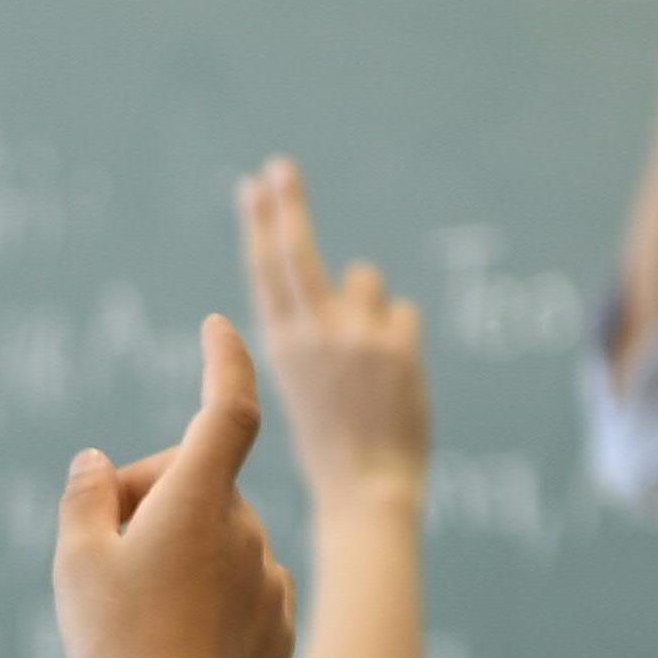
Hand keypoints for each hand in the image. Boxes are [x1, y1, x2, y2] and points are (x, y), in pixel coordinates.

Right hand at [54, 317, 294, 657]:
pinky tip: (180, 638)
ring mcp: (268, 575)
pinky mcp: (279, 621)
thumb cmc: (118, 643)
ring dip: (182, 550)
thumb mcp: (75, 560)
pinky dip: (211, 594)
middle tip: (104, 554)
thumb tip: (98, 462)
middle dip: (154, 498)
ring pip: (220, 536)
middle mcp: (246, 527)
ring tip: (140, 610)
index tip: (217, 329)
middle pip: (200, 481)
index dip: (225, 361)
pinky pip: (241, 584)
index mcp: (200, 496)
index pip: (227, 406)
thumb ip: (85, 496)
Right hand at [237, 157, 425, 512]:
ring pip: (365, 281)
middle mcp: (313, 332)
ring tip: (367, 361)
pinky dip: (400, 340)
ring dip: (368, 305)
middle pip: (296, 250)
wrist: (365, 490)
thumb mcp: (307, 382)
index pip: (266, 270)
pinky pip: (402, 315)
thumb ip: (324, 327)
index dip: (261, 224)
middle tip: (279, 167)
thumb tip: (358, 274)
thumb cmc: (336, 441)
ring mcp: (355, 336)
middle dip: (287, 204)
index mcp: (280, 345)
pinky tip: (394, 381)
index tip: (254, 187)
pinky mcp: (397, 346)